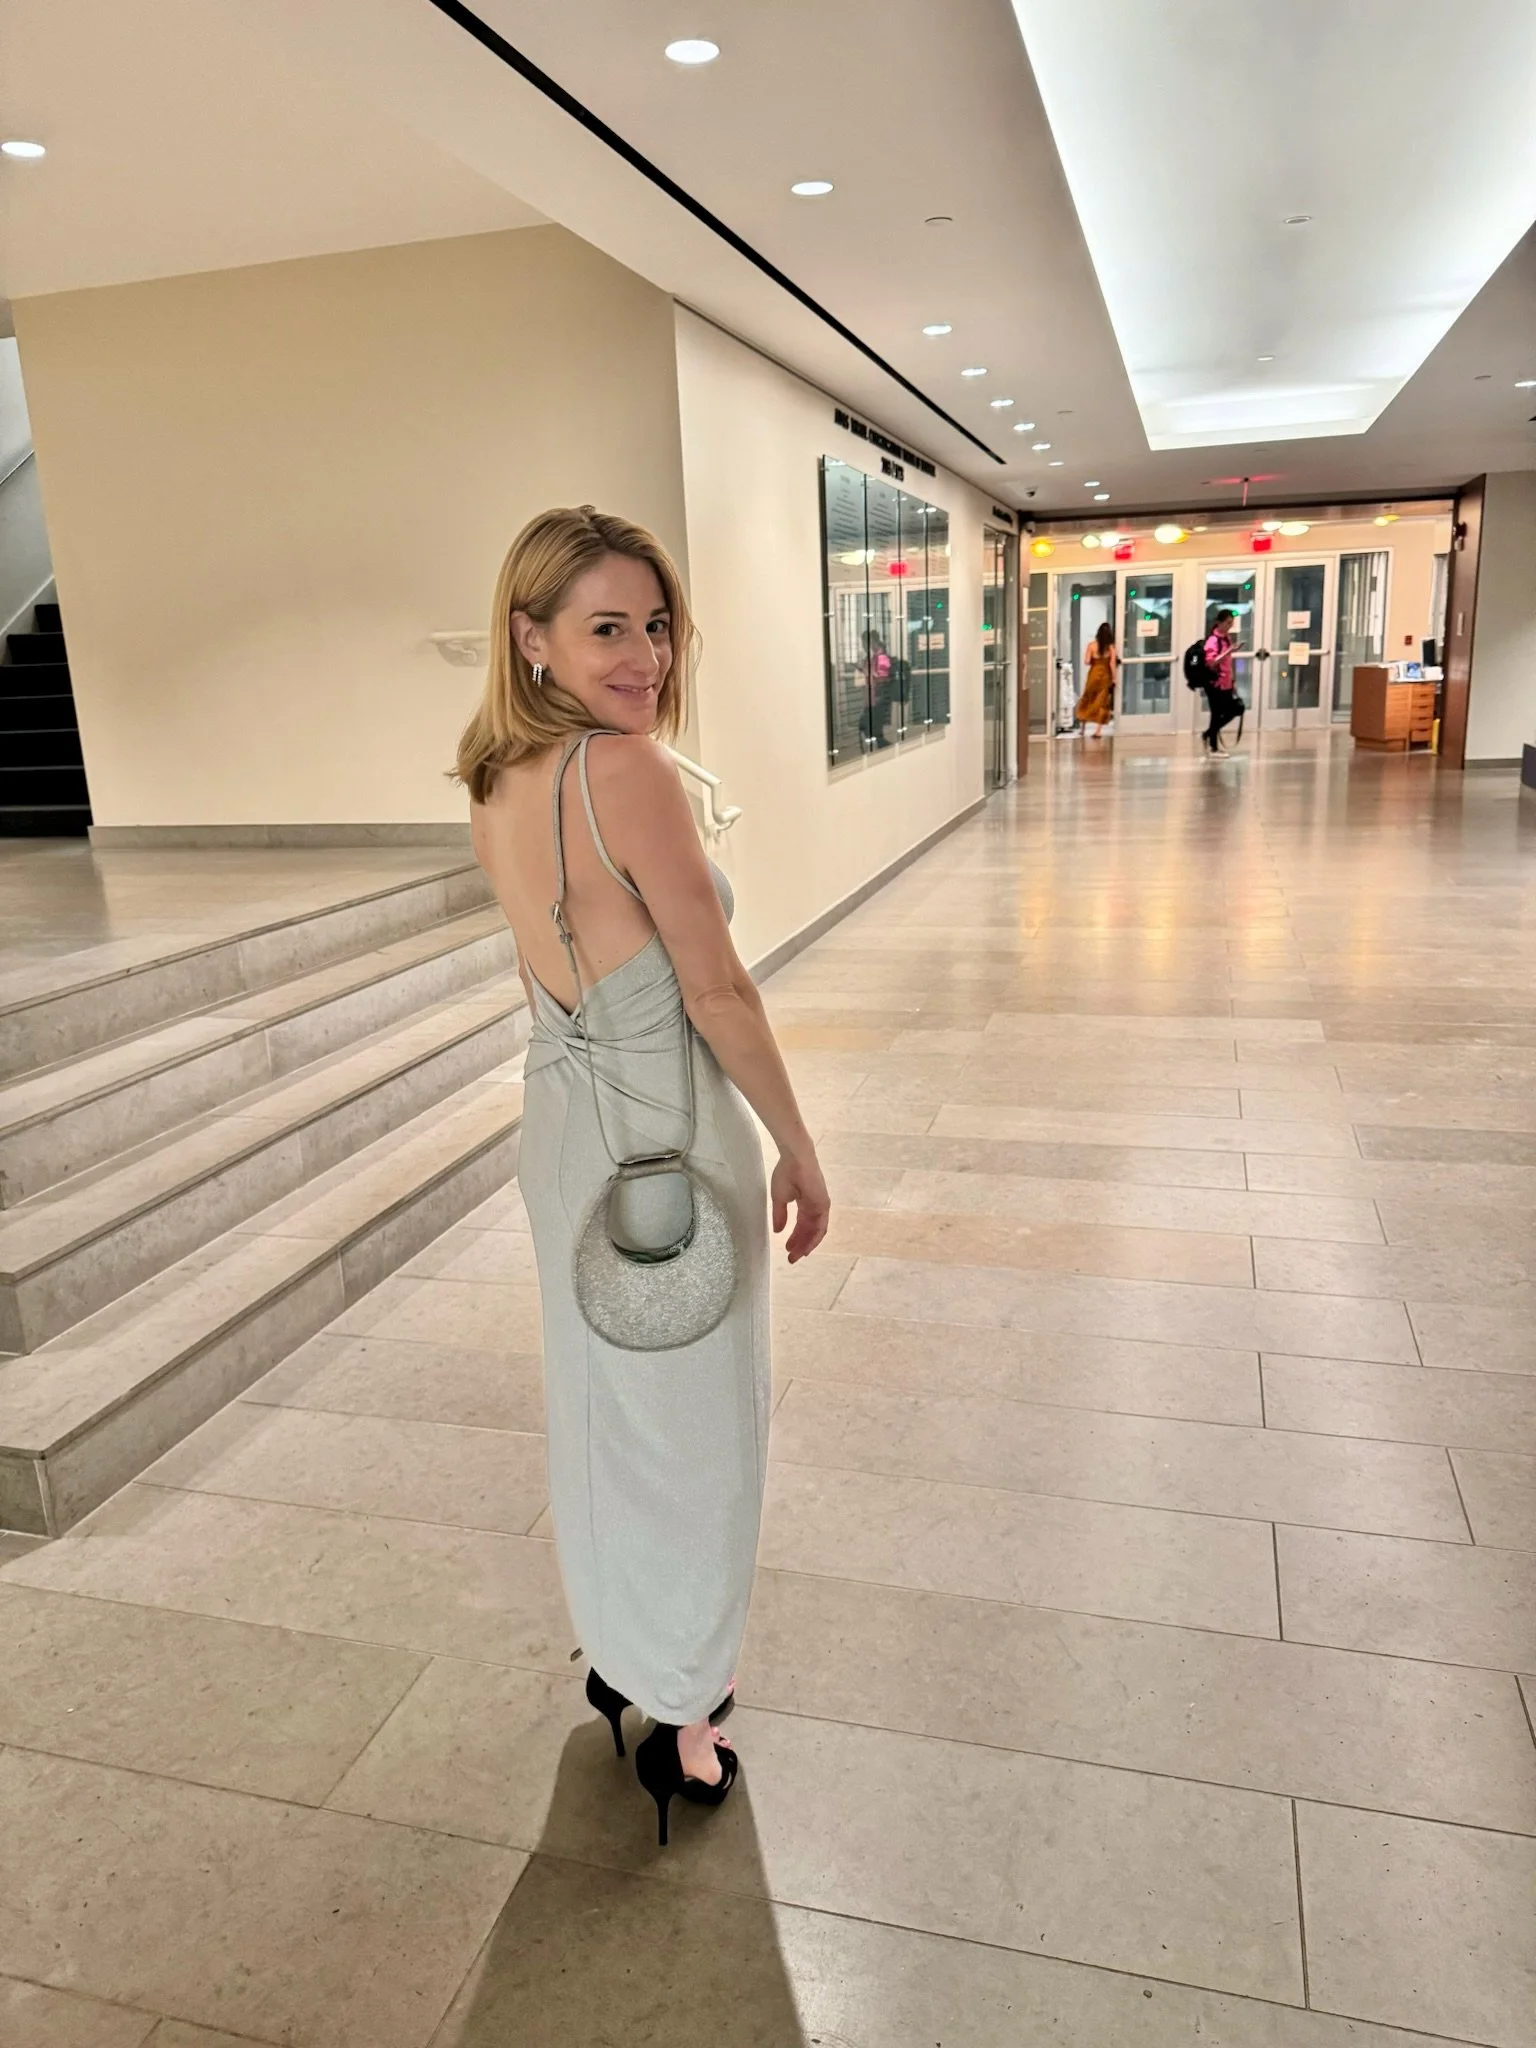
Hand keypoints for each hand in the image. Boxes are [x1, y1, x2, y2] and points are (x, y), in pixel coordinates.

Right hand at [771, 1148, 829, 1262]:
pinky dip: (813, 1238)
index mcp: (805, 1203)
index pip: (802, 1226)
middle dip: (800, 1245)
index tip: (787, 1250)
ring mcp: (821, 1206)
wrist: (795, 1159)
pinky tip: (804, 1247)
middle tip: (791, 1258)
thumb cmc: (787, 1173)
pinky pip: (820, 1227)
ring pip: (816, 1231)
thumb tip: (778, 1231)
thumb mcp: (780, 1198)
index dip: (795, 1239)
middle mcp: (815, 1206)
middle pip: (809, 1231)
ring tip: (796, 1256)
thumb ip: (780, 1215)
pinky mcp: (823, 1205)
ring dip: (806, 1245)